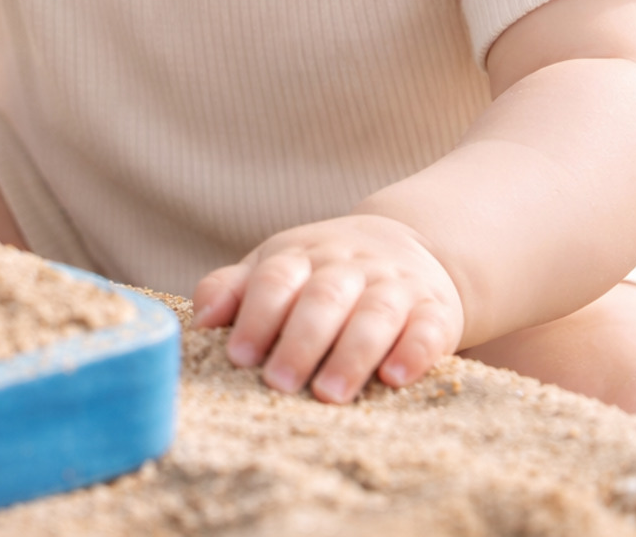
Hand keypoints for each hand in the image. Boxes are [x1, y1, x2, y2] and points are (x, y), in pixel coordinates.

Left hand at [191, 213, 464, 402]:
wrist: (412, 242)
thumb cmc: (323, 271)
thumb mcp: (279, 266)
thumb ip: (235, 289)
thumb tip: (201, 322)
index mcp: (304, 256)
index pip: (277, 277)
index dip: (257, 314)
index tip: (239, 355)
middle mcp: (349, 267)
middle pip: (324, 297)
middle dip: (300, 340)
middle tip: (278, 383)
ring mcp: (394, 286)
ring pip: (375, 314)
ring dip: (352, 353)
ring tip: (330, 394)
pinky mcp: (435, 310)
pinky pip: (428, 327)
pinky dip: (414, 351)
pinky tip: (396, 377)